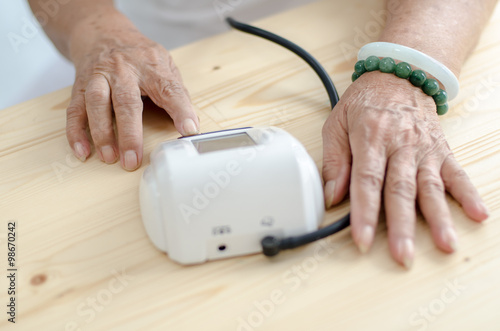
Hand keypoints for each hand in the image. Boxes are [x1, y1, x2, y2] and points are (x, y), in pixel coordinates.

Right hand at [66, 10, 198, 169]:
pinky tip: (82, 150)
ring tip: (109, 157)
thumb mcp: (164, 64)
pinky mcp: (80, 86)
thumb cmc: (138, 55)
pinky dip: (76, 132)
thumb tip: (192, 125)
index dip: (181, 109)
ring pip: (96, 104)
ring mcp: (98, 76)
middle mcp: (122, 69)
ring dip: (102, 133)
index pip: (168, 89)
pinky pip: (75, 109)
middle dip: (130, 133)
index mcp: (150, 65)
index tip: (189, 129)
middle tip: (133, 159)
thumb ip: (176, 93)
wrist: (102, 31)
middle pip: (125, 101)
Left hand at [321, 71, 488, 266]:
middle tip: (403, 255)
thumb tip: (331, 197)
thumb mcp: (337, 123)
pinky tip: (477, 214)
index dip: (365, 212)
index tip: (362, 239)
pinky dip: (467, 193)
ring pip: (430, 186)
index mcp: (370, 138)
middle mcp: (400, 145)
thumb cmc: (366, 100)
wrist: (400, 73)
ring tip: (446, 244)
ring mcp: (423, 148)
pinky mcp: (440, 149)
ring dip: (439, 217)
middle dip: (402, 225)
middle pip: (400, 190)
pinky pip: (456, 172)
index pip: (367, 181)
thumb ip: (333, 160)